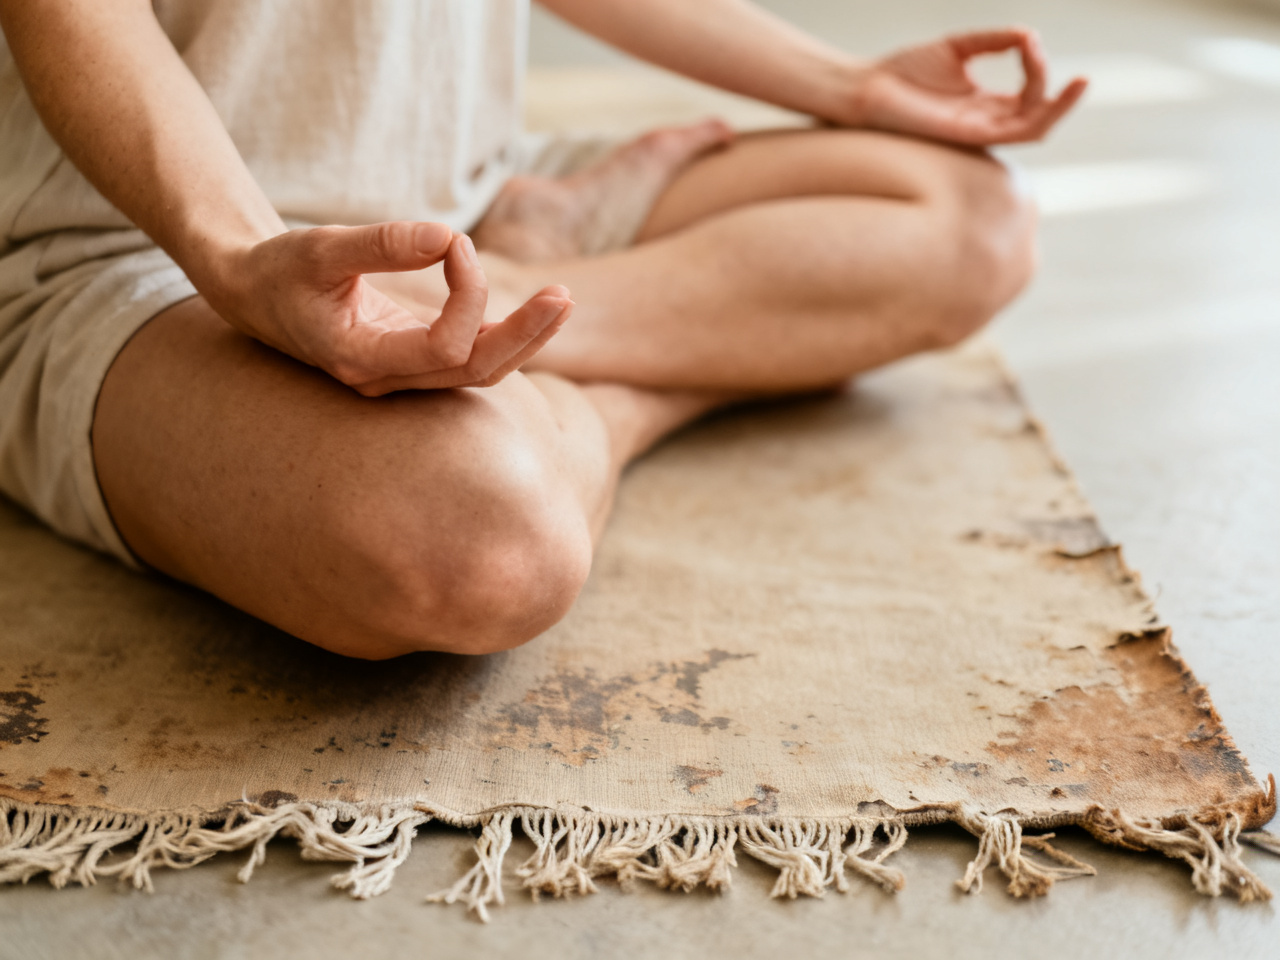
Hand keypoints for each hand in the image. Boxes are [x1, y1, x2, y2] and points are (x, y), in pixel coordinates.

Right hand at [203, 221, 571, 395]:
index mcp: (360, 359)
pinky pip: (472, 358)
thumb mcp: (320, 247)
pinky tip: (539, 311)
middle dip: (524, 335)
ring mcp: (404, 376)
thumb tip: (447, 236)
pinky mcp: (416, 360)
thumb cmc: (281, 269)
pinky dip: (505, 334)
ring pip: (481, 371)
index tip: (454, 239)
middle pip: (476, 371)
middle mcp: (387, 380)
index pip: (444, 348)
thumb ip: (381, 244)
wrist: (256, 295)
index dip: (466, 293)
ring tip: (562, 302)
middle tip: (563, 297)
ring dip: (525, 338)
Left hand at [846, 28, 1086, 145]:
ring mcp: (976, 131)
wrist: (867, 88)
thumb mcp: (958, 47)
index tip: (1027, 39)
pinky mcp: (965, 135)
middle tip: (1082, 78)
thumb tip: (1029, 34)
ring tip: (1079, 84)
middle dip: (1063, 99)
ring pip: (1032, 130)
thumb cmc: (904, 71)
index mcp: (983, 104)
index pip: (1029, 93)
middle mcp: (984, 121)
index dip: (1037, 65)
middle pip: (1038, 117)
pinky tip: (1040, 91)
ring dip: (1058, 108)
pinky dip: (1031, 112)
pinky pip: (1008, 132)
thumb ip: (993, 41)